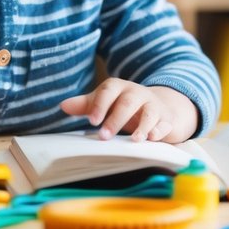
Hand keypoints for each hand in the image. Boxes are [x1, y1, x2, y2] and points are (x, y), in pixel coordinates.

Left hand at [60, 79, 198, 143]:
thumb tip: (63, 105)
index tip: (92, 121)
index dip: (100, 104)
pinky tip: (153, 138)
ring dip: (142, 126)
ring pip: (149, 112)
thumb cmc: (124, 106)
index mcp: (119, 88)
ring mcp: (153, 105)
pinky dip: (160, 130)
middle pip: (127, 102)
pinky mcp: (166, 118)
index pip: (108, 91)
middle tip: (104, 136)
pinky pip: (164, 123)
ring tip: (134, 140)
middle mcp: (137, 93)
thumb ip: (86, 105)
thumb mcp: (106, 103)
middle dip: (116, 119)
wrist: (159, 106)